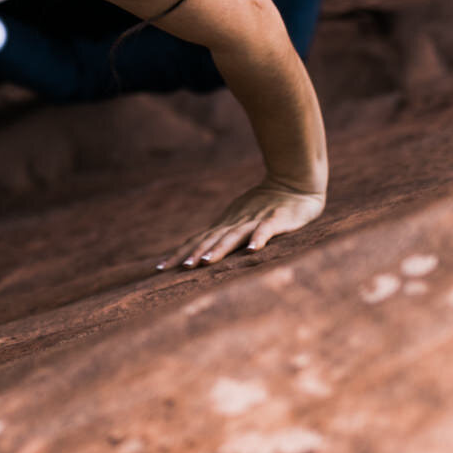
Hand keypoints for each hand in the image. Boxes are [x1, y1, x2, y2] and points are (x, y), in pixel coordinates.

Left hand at [158, 179, 324, 269]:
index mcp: (225, 225)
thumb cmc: (265, 206)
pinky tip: (253, 250)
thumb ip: (224, 235)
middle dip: (193, 254)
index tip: (160, 267)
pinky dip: (259, 238)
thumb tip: (202, 252)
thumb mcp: (240, 221)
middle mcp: (235, 223)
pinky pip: (265, 229)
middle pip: (210, 239)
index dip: (180, 253)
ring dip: (219, 248)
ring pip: (233, 236)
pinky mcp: (275, 220)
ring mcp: (254, 220)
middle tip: (177, 268)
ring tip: (205, 261)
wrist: (292, 184)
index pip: (198, 240)